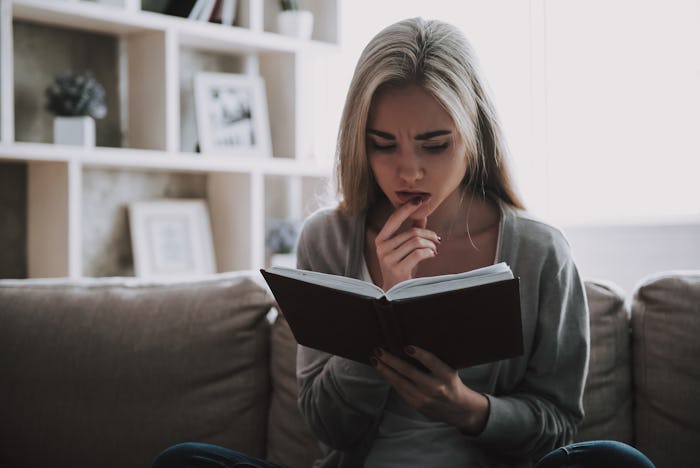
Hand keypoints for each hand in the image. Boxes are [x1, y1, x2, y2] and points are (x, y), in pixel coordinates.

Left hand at [371, 346, 489, 434]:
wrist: (459, 409)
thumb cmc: (451, 383)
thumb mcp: (449, 370)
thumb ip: (433, 362)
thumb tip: (408, 346)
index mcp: (446, 375)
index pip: (431, 362)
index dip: (419, 354)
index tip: (407, 346)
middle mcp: (435, 387)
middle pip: (409, 372)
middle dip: (391, 360)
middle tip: (379, 350)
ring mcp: (424, 398)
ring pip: (400, 382)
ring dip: (385, 370)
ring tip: (375, 360)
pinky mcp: (416, 405)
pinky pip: (400, 390)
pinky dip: (390, 379)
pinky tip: (383, 371)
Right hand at [374, 199, 440, 290]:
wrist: (395, 292)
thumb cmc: (401, 267)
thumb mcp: (404, 248)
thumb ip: (411, 231)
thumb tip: (422, 214)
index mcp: (381, 239)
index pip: (394, 219)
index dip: (407, 208)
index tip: (419, 199)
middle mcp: (382, 248)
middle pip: (411, 232)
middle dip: (429, 234)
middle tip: (438, 239)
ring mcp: (388, 259)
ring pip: (416, 242)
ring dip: (430, 244)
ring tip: (435, 249)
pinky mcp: (397, 269)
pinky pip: (418, 253)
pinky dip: (429, 252)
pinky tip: (432, 254)